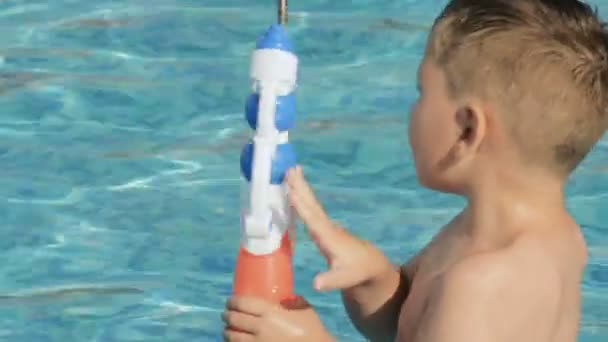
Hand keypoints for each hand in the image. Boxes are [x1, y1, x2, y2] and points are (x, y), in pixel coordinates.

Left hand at [222, 295, 332, 341]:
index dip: (232, 301)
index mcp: (270, 312)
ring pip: (233, 336)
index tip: (230, 300)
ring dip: (227, 331)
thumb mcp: (302, 307)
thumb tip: (282, 295)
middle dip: (226, 315)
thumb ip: (290, 300)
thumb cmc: (311, 327)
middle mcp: (260, 327)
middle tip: (226, 313)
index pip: (242, 303)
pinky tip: (235, 341)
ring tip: (228, 329)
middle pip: (234, 319)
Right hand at [285, 165, 393, 290]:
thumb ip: (331, 280)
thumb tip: (316, 284)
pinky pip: (310, 206)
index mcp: (328, 237)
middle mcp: (326, 226)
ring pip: (311, 202)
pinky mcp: (323, 225)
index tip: (291, 190)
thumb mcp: (345, 279)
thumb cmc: (356, 271)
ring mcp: (325, 224)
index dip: (302, 206)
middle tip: (289, 169)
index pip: (313, 219)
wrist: (369, 263)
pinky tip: (294, 187)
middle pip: (311, 204)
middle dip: (300, 188)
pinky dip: (302, 195)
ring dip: (301, 186)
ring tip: (291, 169)